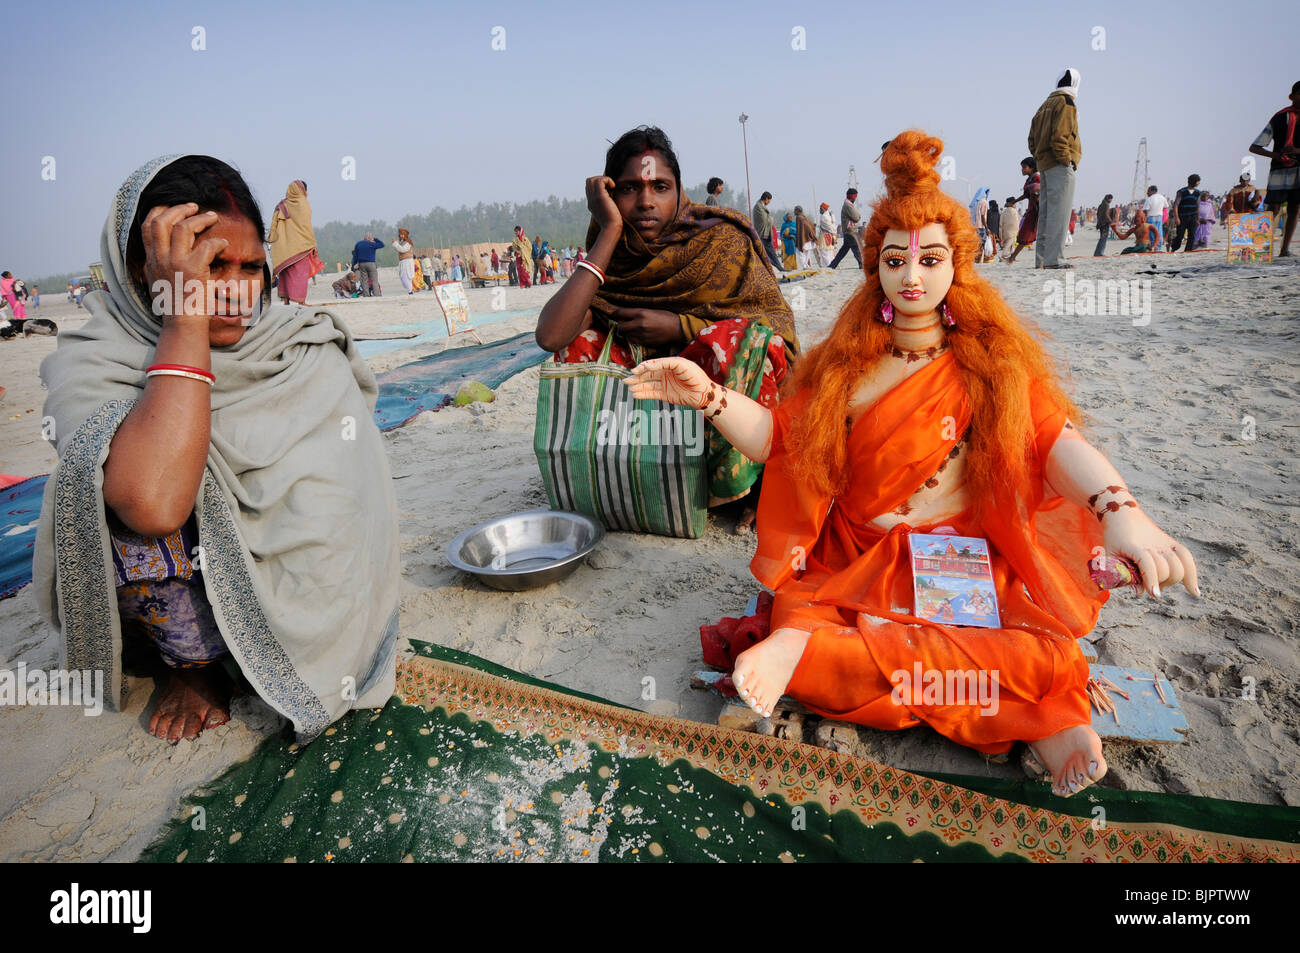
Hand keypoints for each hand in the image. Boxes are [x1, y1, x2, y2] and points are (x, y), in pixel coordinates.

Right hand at [140, 203, 226, 318]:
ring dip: (200, 219)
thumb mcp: (156, 282)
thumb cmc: (175, 306)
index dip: (159, 211)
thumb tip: (161, 255)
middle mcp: (159, 258)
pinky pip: (207, 245)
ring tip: (212, 217)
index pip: (147, 226)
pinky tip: (224, 244)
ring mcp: (175, 263)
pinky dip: (218, 242)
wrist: (182, 324)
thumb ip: (157, 265)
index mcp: (151, 260)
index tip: (171, 207)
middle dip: (178, 209)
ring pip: (183, 227)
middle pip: (162, 221)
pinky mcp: (193, 269)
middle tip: (194, 207)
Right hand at [586, 175, 621, 234]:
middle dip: (600, 180)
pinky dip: (607, 180)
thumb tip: (613, 195)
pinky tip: (613, 187)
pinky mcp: (599, 197)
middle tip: (610, 187)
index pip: (590, 187)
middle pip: (589, 181)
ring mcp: (593, 198)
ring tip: (611, 187)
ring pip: (592, 179)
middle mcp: (590, 200)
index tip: (609, 190)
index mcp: (592, 203)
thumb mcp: (609, 211)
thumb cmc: (614, 223)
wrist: (612, 229)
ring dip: (603, 179)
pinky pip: (600, 181)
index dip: (600, 185)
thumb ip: (608, 203)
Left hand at [610, 307, 682, 346]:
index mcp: (640, 313)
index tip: (613, 314)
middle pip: (620, 326)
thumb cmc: (666, 317)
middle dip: (620, 325)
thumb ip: (638, 313)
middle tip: (622, 324)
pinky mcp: (644, 342)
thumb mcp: (651, 310)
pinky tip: (637, 335)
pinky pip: (632, 340)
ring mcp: (641, 334)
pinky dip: (632, 338)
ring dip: (626, 332)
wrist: (677, 328)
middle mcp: (638, 324)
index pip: (620, 313)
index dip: (615, 313)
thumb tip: (627, 315)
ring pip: (626, 334)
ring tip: (630, 330)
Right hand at [625, 357, 713, 408]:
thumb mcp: (680, 364)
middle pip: (647, 375)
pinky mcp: (665, 395)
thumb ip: (663, 363)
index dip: (643, 367)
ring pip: (648, 385)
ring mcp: (665, 385)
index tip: (635, 371)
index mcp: (669, 364)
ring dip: (638, 386)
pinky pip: (652, 394)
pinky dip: (643, 394)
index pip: (652, 364)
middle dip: (636, 378)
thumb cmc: (694, 375)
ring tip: (629, 388)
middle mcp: (665, 374)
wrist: (703, 392)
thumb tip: (648, 366)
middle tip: (626, 380)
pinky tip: (635, 394)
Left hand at [1100, 507, 1199, 598]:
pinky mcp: (1171, 543)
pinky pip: (1187, 558)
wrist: (1122, 513)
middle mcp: (1154, 545)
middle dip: (1160, 582)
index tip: (1154, 594)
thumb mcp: (1112, 555)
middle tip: (1150, 587)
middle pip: (1167, 569)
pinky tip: (1194, 593)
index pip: (1148, 564)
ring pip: (1179, 566)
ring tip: (1161, 585)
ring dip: (1172, 580)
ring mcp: (1165, 543)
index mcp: (1136, 547)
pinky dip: (1192, 575)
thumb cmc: (1114, 537)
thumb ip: (1122, 574)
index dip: (1152, 580)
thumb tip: (1140, 592)